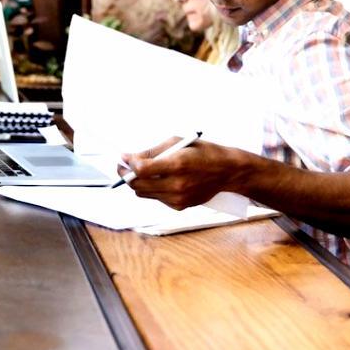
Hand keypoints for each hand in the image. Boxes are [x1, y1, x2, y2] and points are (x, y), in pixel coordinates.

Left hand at [121, 138, 239, 210]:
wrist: (226, 172)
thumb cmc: (202, 152)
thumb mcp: (178, 143)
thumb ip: (152, 152)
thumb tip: (129, 158)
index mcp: (177, 165)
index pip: (142, 169)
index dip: (128, 163)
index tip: (123, 157)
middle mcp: (177, 184)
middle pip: (138, 184)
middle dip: (126, 174)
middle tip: (123, 166)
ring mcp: (178, 198)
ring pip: (144, 193)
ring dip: (137, 182)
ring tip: (139, 171)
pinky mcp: (180, 206)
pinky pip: (156, 198)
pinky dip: (152, 189)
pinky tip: (159, 179)